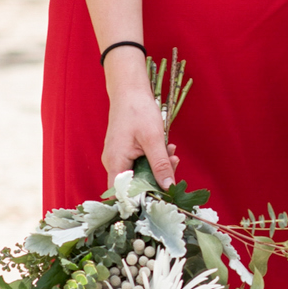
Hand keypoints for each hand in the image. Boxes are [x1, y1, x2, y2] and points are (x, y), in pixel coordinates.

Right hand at [101, 50, 174, 186]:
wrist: (129, 90)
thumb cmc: (138, 110)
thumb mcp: (154, 139)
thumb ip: (160, 165)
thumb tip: (169, 187)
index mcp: (115, 163)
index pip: (124, 194)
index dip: (142, 199)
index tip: (163, 194)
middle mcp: (113, 163)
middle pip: (134, 185)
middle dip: (157, 178)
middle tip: (173, 164)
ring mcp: (118, 157)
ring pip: (140, 173)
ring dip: (158, 166)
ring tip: (171, 152)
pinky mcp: (124, 152)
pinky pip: (139, 163)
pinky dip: (154, 158)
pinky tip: (166, 148)